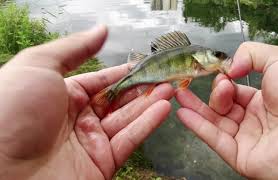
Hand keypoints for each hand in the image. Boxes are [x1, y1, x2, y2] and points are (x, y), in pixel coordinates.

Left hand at [0, 26, 173, 179]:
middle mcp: (78, 119)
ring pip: (127, 119)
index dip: (122, 73)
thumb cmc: (12, 110)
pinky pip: (129, 140)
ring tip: (170, 89)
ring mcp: (91, 142)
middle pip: (117, 100)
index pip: (100, 81)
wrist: (1, 170)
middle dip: (141, 88)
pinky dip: (147, 124)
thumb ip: (74, 49)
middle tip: (164, 76)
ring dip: (150, 103)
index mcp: (63, 96)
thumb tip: (102, 30)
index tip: (144, 64)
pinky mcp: (102, 163)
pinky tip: (163, 108)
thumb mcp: (38, 66)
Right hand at [176, 42, 277, 178]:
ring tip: (179, 94)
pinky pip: (215, 141)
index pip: (235, 91)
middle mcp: (255, 120)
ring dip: (196, 108)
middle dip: (212, 93)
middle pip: (223, 107)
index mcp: (266, 100)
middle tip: (209, 83)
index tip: (221, 73)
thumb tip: (230, 65)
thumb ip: (252, 54)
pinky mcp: (243, 157)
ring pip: (215, 123)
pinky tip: (183, 113)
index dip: (225, 81)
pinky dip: (197, 127)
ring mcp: (248, 140)